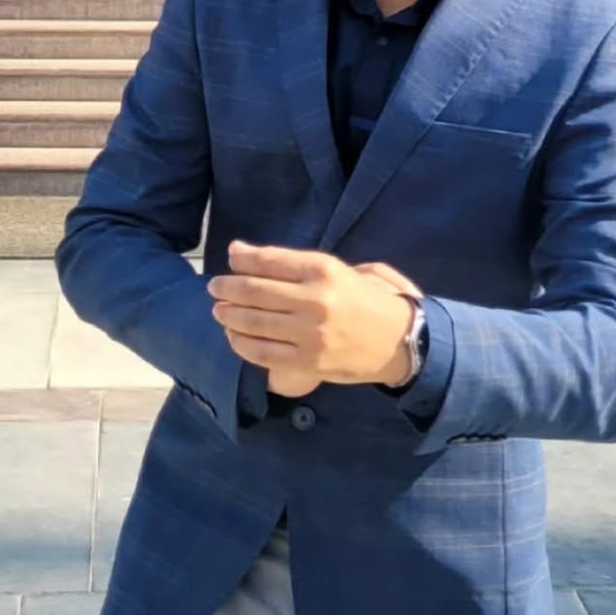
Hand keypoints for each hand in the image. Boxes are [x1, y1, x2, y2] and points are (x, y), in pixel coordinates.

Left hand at [208, 242, 416, 396]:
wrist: (400, 341)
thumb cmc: (367, 299)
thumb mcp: (337, 268)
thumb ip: (290, 261)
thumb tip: (239, 252)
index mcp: (324, 269)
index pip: (268, 261)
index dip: (241, 260)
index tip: (229, 260)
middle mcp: (315, 300)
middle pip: (254, 291)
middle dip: (227, 288)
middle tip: (215, 288)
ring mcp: (310, 334)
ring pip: (253, 323)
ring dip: (229, 316)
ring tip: (219, 311)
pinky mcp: (308, 362)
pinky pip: (262, 354)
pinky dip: (241, 344)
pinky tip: (234, 336)